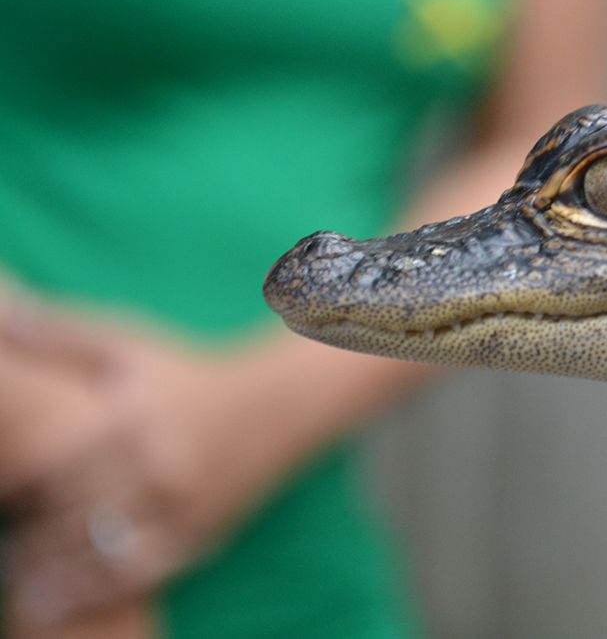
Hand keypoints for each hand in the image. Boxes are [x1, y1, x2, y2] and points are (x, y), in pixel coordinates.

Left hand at [1, 308, 294, 625]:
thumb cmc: (191, 370)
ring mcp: (183, 504)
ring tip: (15, 575)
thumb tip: (1, 308)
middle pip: (69, 511)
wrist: (281, 402)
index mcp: (134, 415)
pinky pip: (135, 574)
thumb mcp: (130, 344)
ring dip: (47, 567)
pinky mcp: (201, 534)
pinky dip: (88, 589)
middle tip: (1, 535)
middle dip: (27, 530)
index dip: (15, 483)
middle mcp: (160, 463)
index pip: (51, 464)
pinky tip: (50, 596)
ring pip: (96, 550)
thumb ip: (60, 332)